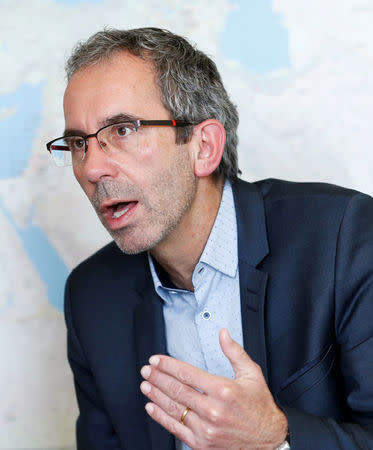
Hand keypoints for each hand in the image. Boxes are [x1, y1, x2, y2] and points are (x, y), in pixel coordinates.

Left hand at [140, 328, 287, 448]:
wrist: (268, 439)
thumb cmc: (259, 405)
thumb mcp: (251, 374)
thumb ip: (234, 352)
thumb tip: (222, 333)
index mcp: (223, 390)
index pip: (187, 374)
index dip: (168, 365)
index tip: (156, 360)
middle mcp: (212, 410)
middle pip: (177, 390)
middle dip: (158, 378)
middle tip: (146, 370)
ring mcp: (206, 429)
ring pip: (174, 408)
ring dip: (156, 395)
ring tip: (145, 384)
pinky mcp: (202, 444)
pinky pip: (176, 429)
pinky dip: (161, 417)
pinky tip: (152, 407)